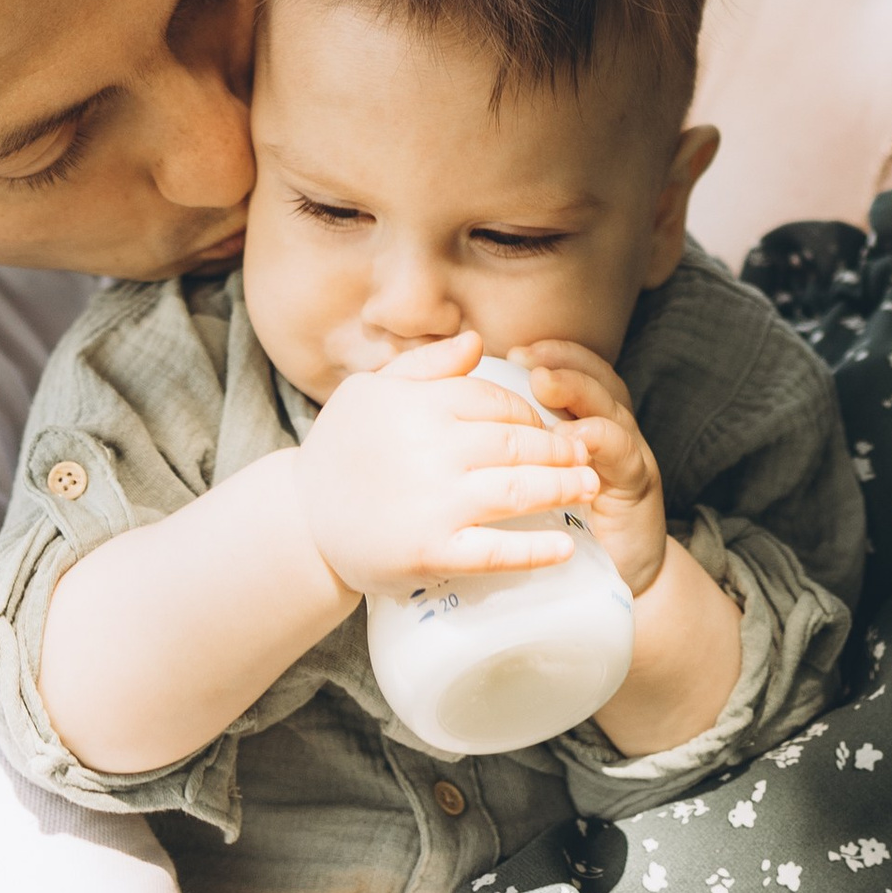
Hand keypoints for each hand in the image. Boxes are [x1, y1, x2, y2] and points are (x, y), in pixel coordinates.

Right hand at [292, 332, 600, 596]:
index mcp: (420, 405)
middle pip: (516, 443)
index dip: (530, 412)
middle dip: (559, 448)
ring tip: (590, 487)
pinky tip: (566, 546)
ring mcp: (434, 503)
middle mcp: (431, 449)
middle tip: (586, 454)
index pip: (495, 400)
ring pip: (517, 490)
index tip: (548, 424)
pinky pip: (496, 551)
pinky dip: (536, 549)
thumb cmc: (339, 451)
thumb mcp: (371, 391)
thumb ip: (426, 365)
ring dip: (562, 487)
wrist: (301, 521)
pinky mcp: (432, 551)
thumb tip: (478, 341)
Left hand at [513, 341, 668, 595]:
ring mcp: (626, 450)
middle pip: (592, 376)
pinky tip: (573, 440)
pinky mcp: (637, 482)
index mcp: (583, 418)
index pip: (570, 367)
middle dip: (560, 363)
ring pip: (608, 404)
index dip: (546, 354)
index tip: (512, 351)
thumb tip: (461, 413)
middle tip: (527, 361)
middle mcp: (609, 424)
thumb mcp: (532, 478)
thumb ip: (508, 444)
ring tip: (544, 384)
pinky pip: (621, 452)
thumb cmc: (563, 522)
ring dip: (577, 390)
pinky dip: (599, 439)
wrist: (617, 570)